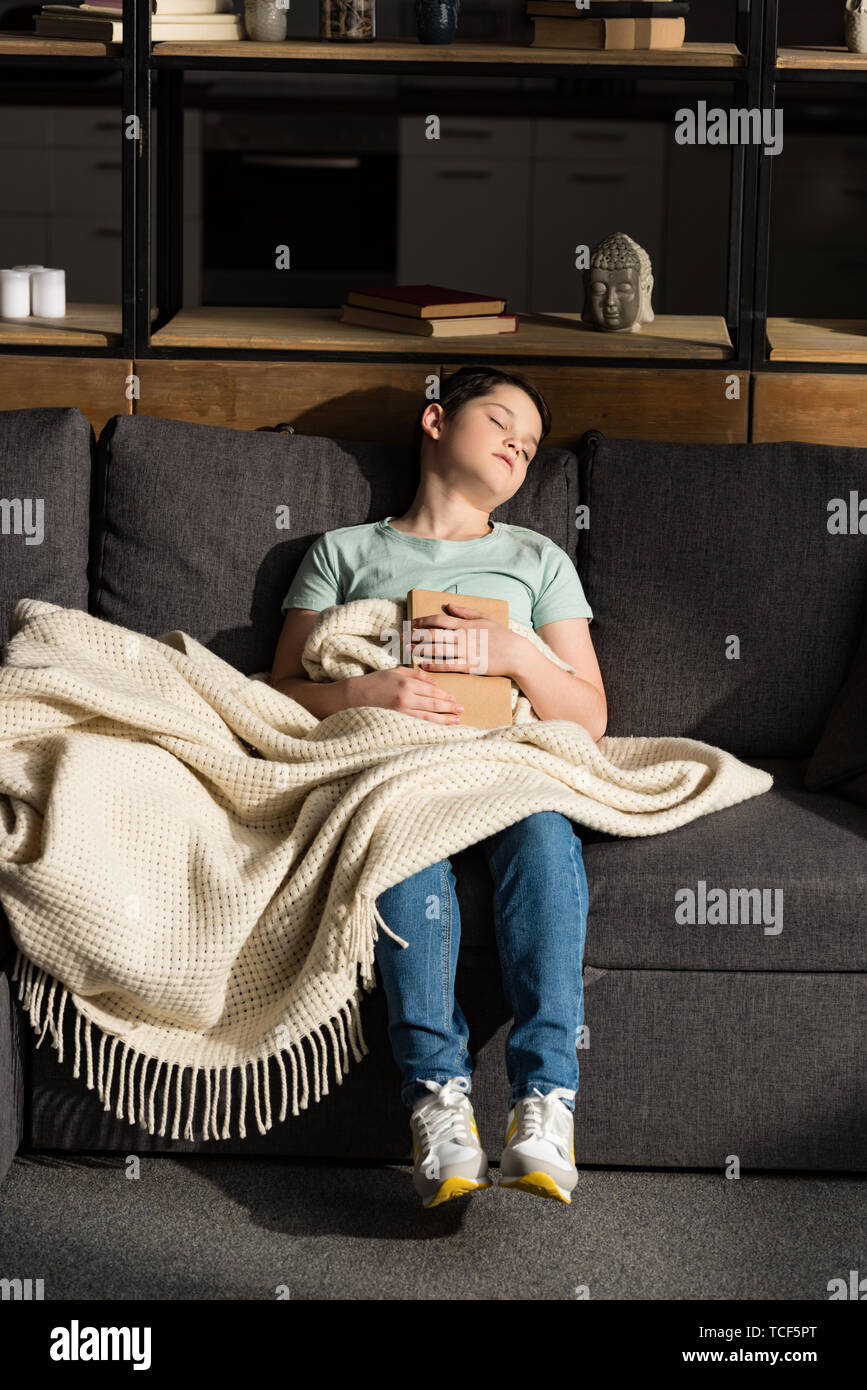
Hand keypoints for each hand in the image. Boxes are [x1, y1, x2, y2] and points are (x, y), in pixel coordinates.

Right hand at [344, 666, 463, 723]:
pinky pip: (418, 724)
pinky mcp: (397, 720)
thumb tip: (434, 683)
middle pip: (434, 704)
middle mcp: (406, 697)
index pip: (432, 691)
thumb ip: (416, 675)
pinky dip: (431, 726)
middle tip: (461, 711)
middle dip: (449, 708)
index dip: (446, 696)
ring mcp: (401, 711)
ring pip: (428, 717)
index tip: (455, 700)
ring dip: (444, 719)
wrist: (354, 696)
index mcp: (406, 683)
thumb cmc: (375, 681)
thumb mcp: (395, 671)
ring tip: (456, 721)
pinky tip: (439, 728)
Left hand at [410, 603, 526, 679]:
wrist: (516, 653)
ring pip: (436, 650)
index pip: (438, 620)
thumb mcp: (484, 618)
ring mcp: (465, 652)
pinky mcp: (469, 666)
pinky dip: (433, 665)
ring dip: (420, 650)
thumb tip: (449, 605)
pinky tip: (423, 665)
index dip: (422, 621)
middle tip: (401, 638)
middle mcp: (462, 637)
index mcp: (465, 624)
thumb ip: (465, 612)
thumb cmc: (501, 635)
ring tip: (407, 651)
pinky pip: (447, 665)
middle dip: (415, 636)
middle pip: (432, 635)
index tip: (412, 624)